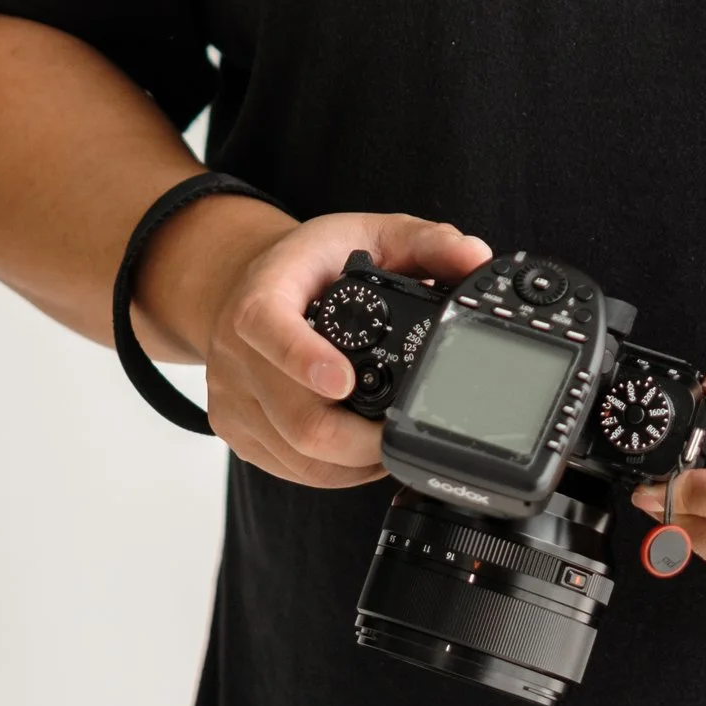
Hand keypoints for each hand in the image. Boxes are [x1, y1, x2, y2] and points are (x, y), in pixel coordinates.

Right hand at [138, 201, 491, 488]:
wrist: (246, 285)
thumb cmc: (313, 263)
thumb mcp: (369, 234)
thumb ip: (425, 242)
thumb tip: (474, 257)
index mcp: (264, 292)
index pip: (268, 327)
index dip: (303, 359)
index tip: (344, 381)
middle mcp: (238, 350)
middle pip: (295, 417)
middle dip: (360, 438)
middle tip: (405, 430)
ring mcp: (232, 396)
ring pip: (296, 455)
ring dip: (352, 461)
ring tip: (391, 440)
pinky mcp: (236, 430)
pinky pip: (290, 469)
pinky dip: (335, 471)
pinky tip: (362, 450)